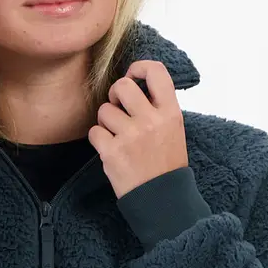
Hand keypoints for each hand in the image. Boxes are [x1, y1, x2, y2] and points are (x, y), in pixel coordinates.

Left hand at [88, 59, 187, 198]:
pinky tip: (111, 150)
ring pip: (104, 110)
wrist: (162, 199)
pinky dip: (99, 140)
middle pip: (122, 85)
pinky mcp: (113, 152)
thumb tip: (134, 83)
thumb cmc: (166, 163)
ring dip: (106, 122)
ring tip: (118, 136)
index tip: (133, 76)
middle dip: (115, 94)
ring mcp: (131, 136)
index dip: (140, 68)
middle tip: (118, 107)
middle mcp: (151, 121)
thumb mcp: (174, 129)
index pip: (156, 71)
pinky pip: (94, 132)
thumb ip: (157, 106)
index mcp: (170, 112)